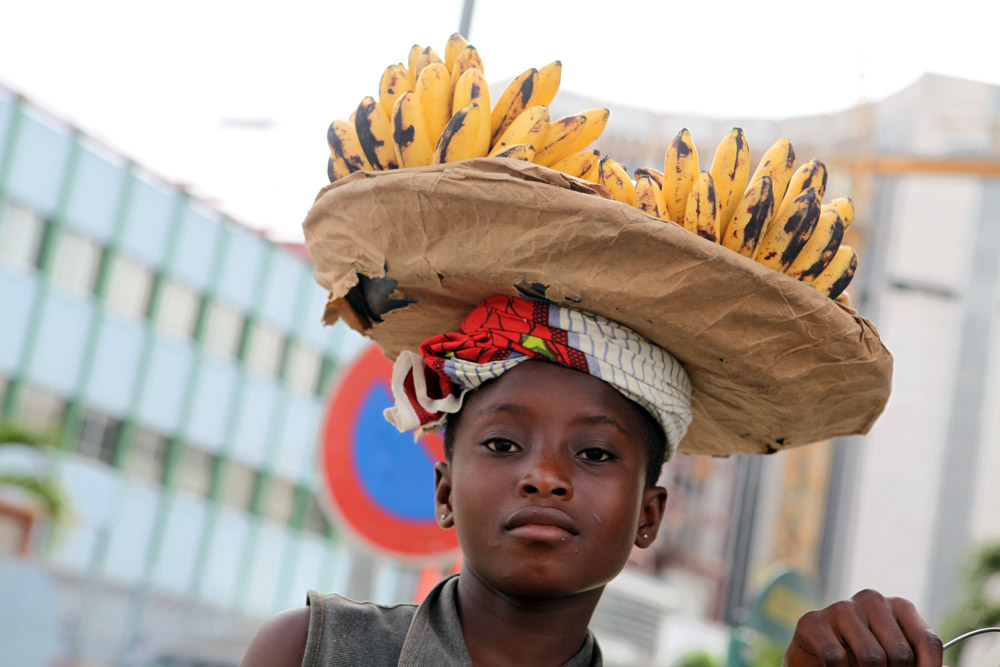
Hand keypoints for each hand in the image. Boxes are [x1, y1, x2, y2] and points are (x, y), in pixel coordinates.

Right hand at [783, 589, 943, 665]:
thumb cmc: (865, 655)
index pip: (928, 642)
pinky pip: (836, 658)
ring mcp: (842, 607)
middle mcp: (872, 600)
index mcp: (899, 606)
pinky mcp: (814, 621)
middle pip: (900, 654)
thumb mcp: (896, 656)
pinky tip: (836, 666)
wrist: (818, 653)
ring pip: (871, 658)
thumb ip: (919, 661)